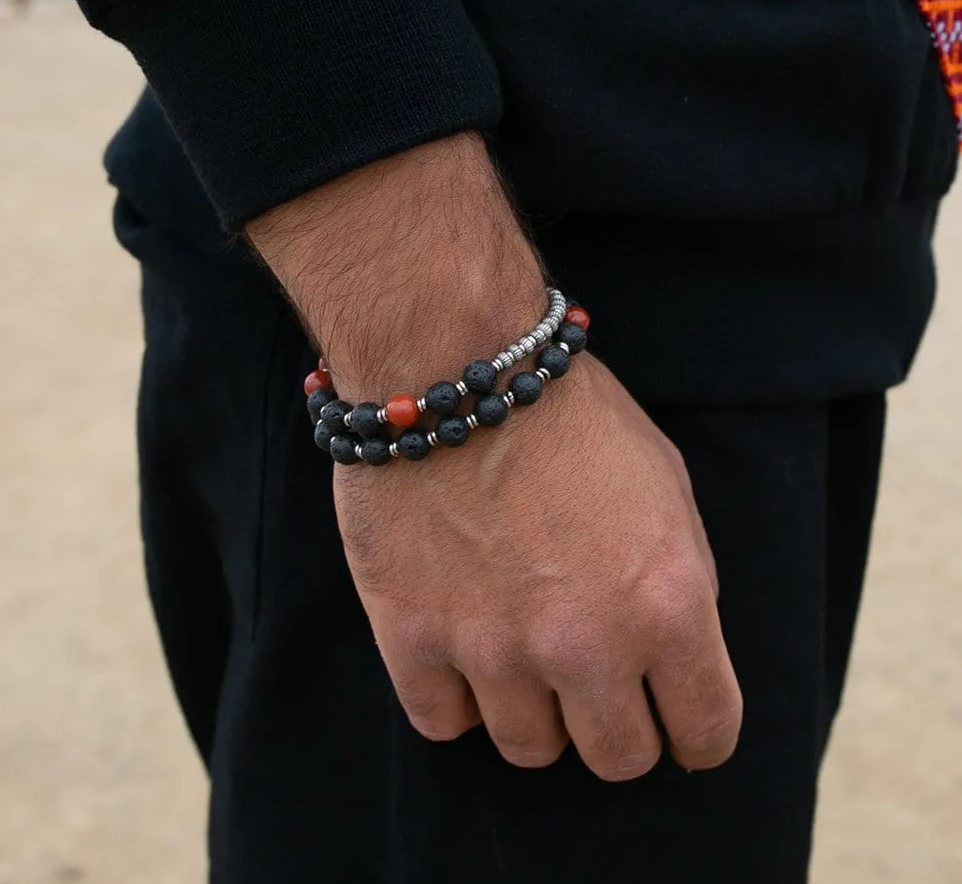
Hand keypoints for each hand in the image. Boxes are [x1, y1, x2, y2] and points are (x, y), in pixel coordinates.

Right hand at [247, 131, 741, 778]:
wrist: (454, 363)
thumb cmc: (567, 413)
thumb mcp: (666, 486)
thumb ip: (678, 584)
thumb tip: (672, 654)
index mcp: (669, 604)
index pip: (706, 735)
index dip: (693, 729)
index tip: (674, 717)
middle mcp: (588, 644)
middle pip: (618, 758)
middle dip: (614, 723)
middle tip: (592, 680)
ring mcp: (495, 649)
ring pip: (530, 750)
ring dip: (533, 709)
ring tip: (518, 649)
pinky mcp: (414, 638)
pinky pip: (443, 723)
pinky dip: (455, 695)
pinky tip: (460, 646)